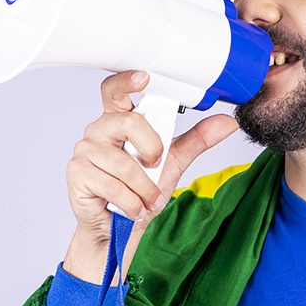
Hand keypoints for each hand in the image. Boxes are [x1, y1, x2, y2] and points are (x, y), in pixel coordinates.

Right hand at [62, 70, 238, 283]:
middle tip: (155, 167)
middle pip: (128, 122)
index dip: (127, 81)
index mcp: (119, 120)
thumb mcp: (174, 162)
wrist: (122, 227)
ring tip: (146, 198)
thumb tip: (227, 123)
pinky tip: (131, 207)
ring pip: (123, 163)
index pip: (116, 90)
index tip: (144, 77)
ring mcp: (85, 151)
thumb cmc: (140, 191)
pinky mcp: (77, 174)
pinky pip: (112, 186)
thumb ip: (197, 140)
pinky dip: (130, 202)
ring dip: (144, 189)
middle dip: (152, 150)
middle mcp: (99, 131)